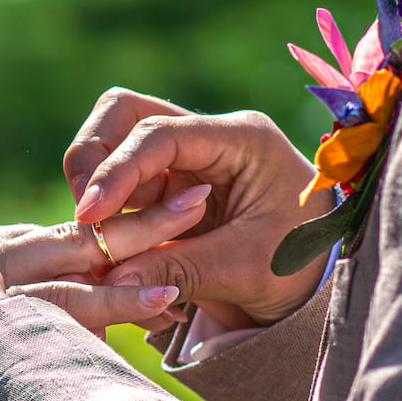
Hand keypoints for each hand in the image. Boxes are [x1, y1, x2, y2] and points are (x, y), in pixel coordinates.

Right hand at [0, 187, 208, 400]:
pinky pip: (48, 307)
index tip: (152, 215)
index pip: (47, 234)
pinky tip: (147, 303)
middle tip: (198, 197)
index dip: (104, 226)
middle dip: (137, 217)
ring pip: (68, 264)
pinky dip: (102, 305)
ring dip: (134, 256)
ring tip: (191, 245)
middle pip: (70, 231)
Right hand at [63, 87, 334, 323]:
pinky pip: (120, 190)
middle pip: (125, 115)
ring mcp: (183, 162)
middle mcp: (206, 139)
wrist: (318, 285)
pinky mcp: (166, 190)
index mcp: (240, 139)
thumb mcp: (247, 269)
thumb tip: (112, 276)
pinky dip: (107, 216)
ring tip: (96, 240)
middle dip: (94, 159)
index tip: (90, 213)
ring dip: (97, 190)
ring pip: (114, 148)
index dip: (117, 170)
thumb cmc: (300, 266)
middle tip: (83, 214)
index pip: (161, 134)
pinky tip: (108, 251)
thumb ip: (181, 268)